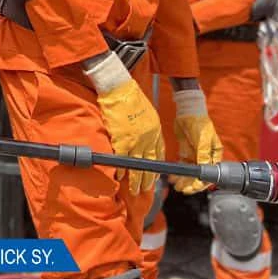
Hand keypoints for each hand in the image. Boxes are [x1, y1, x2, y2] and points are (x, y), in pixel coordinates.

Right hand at [85, 53, 163, 195]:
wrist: (119, 88)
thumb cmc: (130, 96)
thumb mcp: (146, 112)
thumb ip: (147, 126)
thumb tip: (143, 136)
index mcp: (155, 130)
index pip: (158, 153)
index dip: (156, 166)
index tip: (155, 175)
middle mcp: (148, 137)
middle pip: (150, 162)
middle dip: (148, 178)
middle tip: (146, 189)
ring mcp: (136, 140)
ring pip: (138, 165)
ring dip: (136, 180)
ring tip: (135, 190)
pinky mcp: (122, 139)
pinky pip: (122, 160)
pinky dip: (120, 170)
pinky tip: (119, 177)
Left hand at [171, 88, 222, 194]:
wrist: (187, 111)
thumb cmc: (200, 122)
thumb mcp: (203, 138)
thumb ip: (203, 153)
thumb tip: (205, 167)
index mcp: (214, 154)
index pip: (210, 173)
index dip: (202, 182)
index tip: (193, 187)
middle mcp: (206, 157)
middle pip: (200, 175)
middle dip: (191, 183)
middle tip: (182, 189)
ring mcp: (195, 155)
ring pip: (190, 172)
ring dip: (184, 180)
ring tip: (176, 185)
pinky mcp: (186, 152)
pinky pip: (183, 165)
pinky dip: (178, 172)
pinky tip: (173, 177)